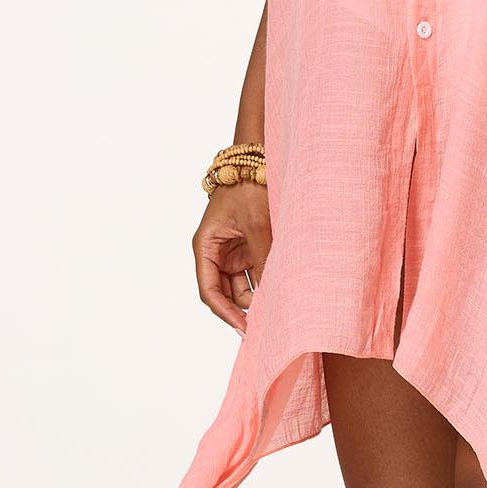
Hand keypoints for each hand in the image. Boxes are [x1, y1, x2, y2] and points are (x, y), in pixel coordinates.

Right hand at [192, 181, 271, 335]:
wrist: (260, 159)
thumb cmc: (249, 186)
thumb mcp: (256, 223)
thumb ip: (261, 259)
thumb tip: (271, 294)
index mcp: (205, 246)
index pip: (209, 290)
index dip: (225, 313)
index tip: (244, 328)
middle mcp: (216, 253)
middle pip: (226, 293)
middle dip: (244, 309)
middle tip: (267, 325)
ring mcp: (234, 251)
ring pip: (242, 286)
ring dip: (257, 297)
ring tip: (278, 311)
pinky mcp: (249, 247)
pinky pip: (255, 273)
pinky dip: (266, 283)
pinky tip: (281, 294)